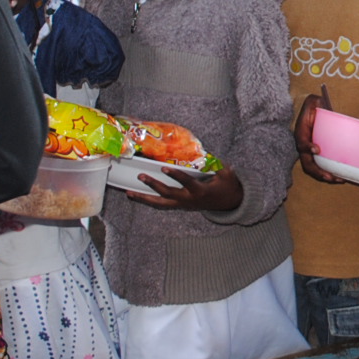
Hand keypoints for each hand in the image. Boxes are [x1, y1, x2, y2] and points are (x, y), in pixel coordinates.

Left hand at [125, 166, 243, 213]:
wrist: (229, 203)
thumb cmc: (227, 186)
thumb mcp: (226, 174)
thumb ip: (217, 164)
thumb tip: (207, 152)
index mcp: (199, 191)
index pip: (186, 182)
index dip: (175, 175)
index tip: (164, 168)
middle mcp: (188, 199)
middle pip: (167, 194)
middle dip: (153, 185)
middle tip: (141, 176)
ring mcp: (183, 204)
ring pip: (160, 204)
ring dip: (144, 198)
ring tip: (129, 194)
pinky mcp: (179, 205)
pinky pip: (162, 205)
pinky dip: (149, 201)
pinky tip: (137, 196)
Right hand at [295, 93, 345, 183]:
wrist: (310, 112)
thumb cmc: (313, 107)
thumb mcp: (313, 101)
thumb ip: (316, 102)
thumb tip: (321, 100)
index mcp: (301, 133)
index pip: (301, 142)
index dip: (307, 147)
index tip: (316, 149)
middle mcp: (304, 146)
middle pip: (307, 163)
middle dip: (318, 171)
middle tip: (329, 176)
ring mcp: (310, 152)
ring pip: (314, 169)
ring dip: (325, 176)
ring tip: (338, 180)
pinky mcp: (318, 155)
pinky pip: (321, 167)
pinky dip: (330, 173)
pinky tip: (341, 177)